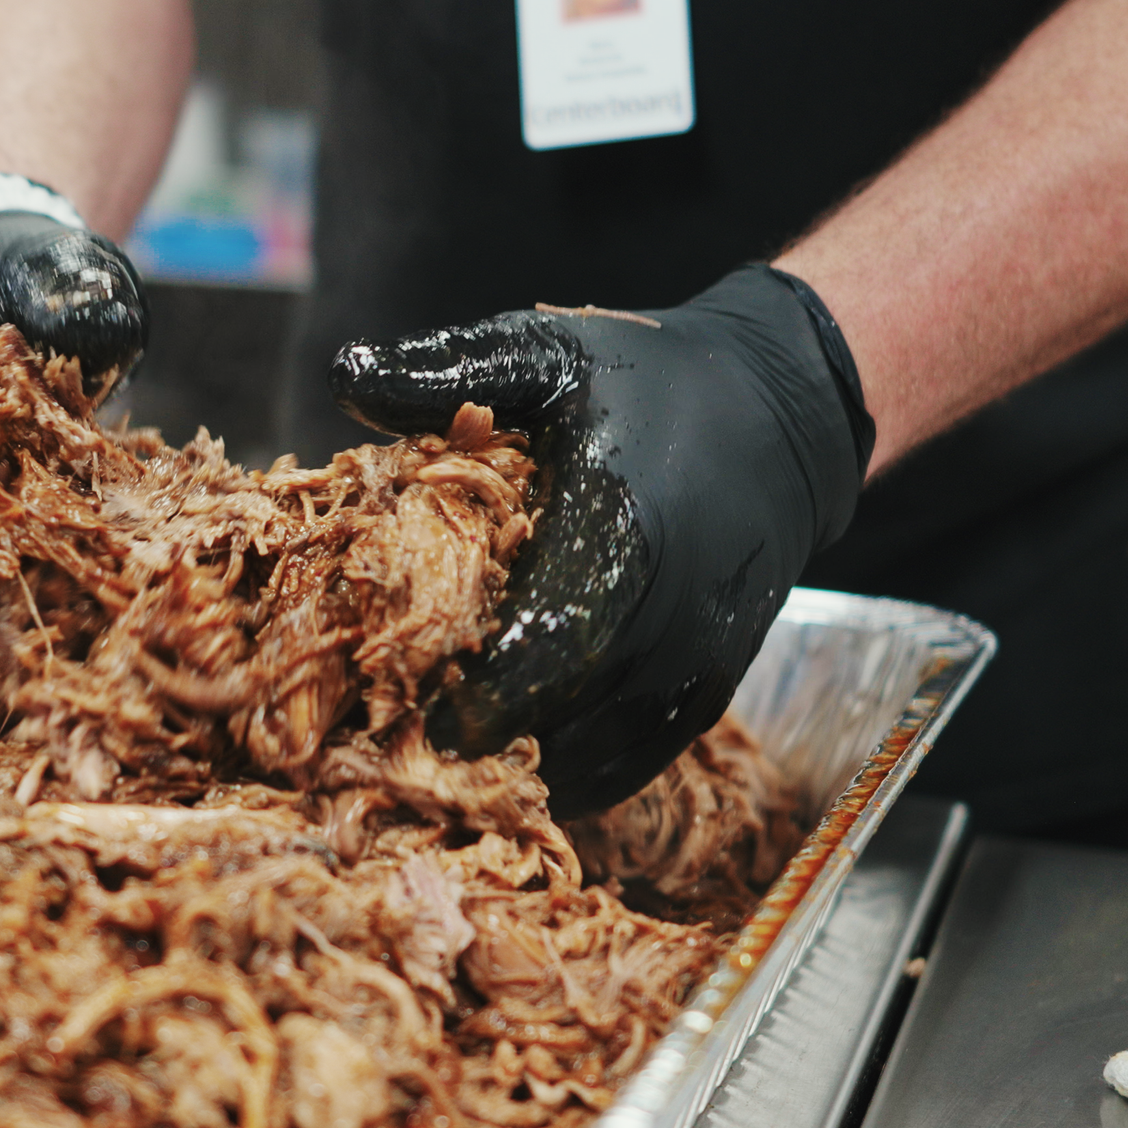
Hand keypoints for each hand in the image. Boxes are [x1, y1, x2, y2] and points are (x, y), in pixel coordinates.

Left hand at [328, 266, 874, 809]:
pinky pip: (634, 762)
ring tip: (440, 768)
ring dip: (516, 767)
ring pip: (594, 753)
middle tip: (395, 750)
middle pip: (557, 711)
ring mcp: (694, 659)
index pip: (536, 641)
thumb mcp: (548, 350)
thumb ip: (449, 369)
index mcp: (617, 525)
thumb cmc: (648, 378)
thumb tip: (344, 374)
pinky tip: (510, 770)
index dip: (466, 689)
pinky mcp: (710, 688)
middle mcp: (665, 608)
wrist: (783, 411)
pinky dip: (571, 777)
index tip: (397, 707)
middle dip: (472, 739)